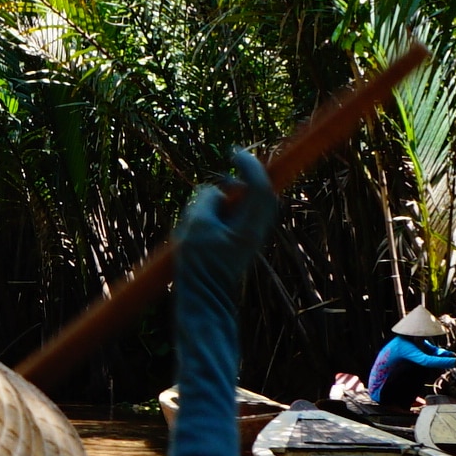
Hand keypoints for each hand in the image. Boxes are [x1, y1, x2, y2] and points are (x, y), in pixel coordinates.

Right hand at [176, 148, 279, 284]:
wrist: (203, 303)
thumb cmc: (200, 266)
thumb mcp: (197, 225)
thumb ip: (207, 199)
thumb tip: (216, 192)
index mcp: (251, 226)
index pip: (260, 186)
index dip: (249, 165)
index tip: (234, 153)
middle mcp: (255, 231)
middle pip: (258, 194)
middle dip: (240, 181)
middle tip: (222, 177)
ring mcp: (248, 239)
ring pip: (243, 206)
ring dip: (224, 201)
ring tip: (197, 218)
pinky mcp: (237, 245)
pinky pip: (232, 219)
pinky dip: (218, 214)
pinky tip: (195, 231)